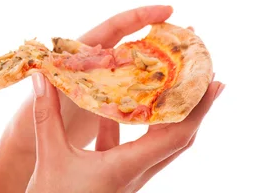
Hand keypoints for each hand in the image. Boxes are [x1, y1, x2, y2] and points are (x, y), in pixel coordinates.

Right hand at [26, 73, 223, 192]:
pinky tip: (118, 107)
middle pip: (178, 140)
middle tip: (205, 78)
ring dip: (169, 116)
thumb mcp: (50, 154)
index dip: (197, 110)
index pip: (175, 136)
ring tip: (172, 88)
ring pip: (159, 144)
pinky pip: (133, 148)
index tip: (211, 85)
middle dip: (195, 110)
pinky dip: (132, 126)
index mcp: (127, 168)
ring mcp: (129, 177)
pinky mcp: (117, 177)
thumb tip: (42, 78)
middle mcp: (136, 173)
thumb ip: (46, 115)